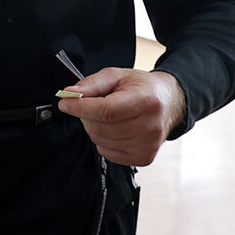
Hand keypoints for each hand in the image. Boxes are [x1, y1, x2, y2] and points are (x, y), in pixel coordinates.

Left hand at [57, 69, 185, 166]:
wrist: (169, 103)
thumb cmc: (141, 88)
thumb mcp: (117, 76)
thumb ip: (92, 84)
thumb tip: (70, 93)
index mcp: (147, 101)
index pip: (106, 110)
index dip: (80, 108)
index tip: (65, 103)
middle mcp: (151, 126)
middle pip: (101, 128)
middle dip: (86, 116)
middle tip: (90, 106)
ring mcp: (149, 145)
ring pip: (101, 141)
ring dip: (94, 128)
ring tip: (104, 116)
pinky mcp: (144, 157)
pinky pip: (108, 153)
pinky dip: (103, 141)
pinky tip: (113, 129)